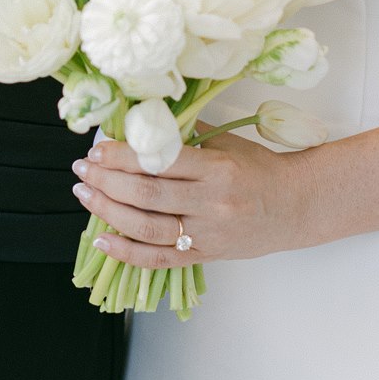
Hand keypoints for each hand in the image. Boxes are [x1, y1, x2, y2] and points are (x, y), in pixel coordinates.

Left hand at [72, 134, 308, 270]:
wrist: (295, 206)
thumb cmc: (259, 170)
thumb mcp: (226, 143)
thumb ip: (185, 134)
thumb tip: (140, 120)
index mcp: (217, 169)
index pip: (160, 161)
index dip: (123, 155)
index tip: (98, 148)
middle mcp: (210, 203)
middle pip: (147, 195)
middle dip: (107, 181)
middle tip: (83, 169)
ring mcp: (206, 234)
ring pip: (148, 228)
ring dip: (109, 212)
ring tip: (85, 195)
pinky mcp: (203, 256)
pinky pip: (159, 259)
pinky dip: (127, 252)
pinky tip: (102, 240)